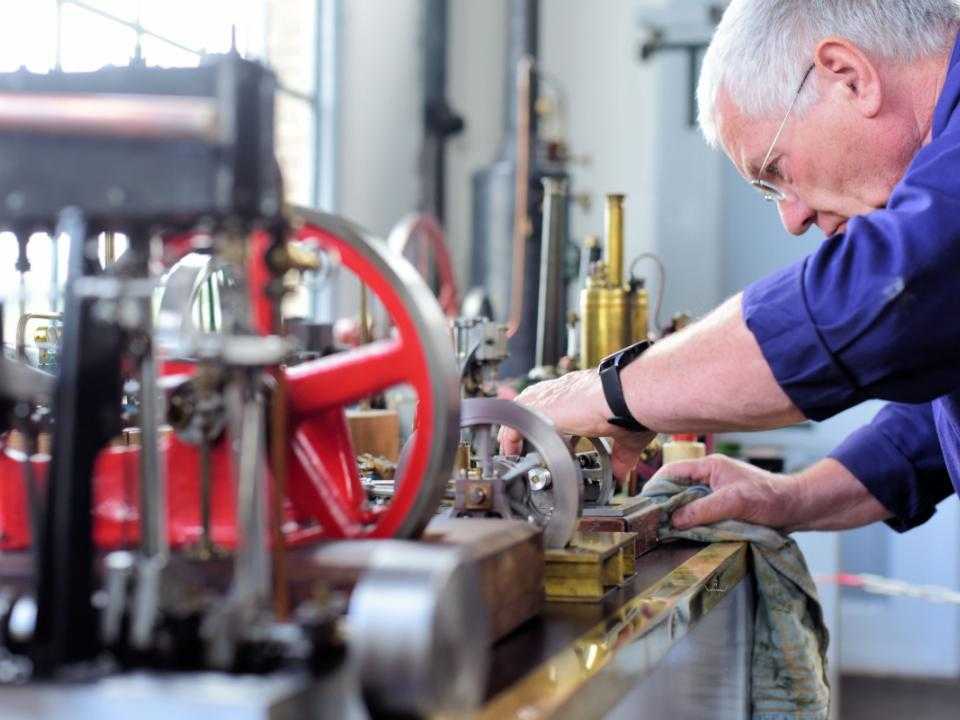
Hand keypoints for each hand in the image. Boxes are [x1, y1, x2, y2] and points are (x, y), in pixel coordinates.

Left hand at [497, 369, 655, 477]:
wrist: (623, 395)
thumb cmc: (630, 405)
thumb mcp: (624, 434)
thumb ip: (621, 455)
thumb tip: (623, 473)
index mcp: (580, 392)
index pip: (557, 401)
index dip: (548, 416)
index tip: (547, 434)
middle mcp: (562, 391)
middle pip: (532, 402)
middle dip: (526, 423)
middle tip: (523, 443)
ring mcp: (548, 398)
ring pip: (520, 412)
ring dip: (516, 431)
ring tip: (513, 450)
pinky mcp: (539, 410)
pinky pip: (513, 425)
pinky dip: (510, 439)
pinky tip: (511, 452)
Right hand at [652, 454, 798, 530]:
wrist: (798, 508)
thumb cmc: (770, 499)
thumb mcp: (734, 502)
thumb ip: (703, 509)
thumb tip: (674, 520)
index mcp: (709, 466)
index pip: (672, 472)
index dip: (655, 487)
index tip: (644, 506)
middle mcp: (709, 477)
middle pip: (676, 488)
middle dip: (664, 504)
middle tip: (651, 522)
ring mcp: (716, 491)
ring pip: (686, 502)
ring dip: (677, 515)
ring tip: (663, 529)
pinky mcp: (723, 506)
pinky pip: (699, 512)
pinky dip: (690, 521)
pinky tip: (685, 533)